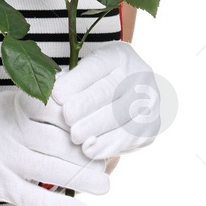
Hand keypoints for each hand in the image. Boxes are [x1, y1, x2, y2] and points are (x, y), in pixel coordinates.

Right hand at [0, 82, 109, 205]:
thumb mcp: (12, 102)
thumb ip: (44, 101)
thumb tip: (85, 98)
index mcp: (17, 105)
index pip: (56, 109)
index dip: (81, 119)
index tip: (102, 127)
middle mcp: (10, 130)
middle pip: (58, 141)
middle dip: (87, 153)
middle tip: (107, 162)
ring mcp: (4, 159)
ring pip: (51, 169)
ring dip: (82, 179)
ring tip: (104, 185)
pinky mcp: (0, 186)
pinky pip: (36, 198)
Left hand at [52, 41, 164, 159]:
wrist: (131, 95)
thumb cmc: (96, 83)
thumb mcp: (86, 72)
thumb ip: (71, 82)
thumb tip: (54, 98)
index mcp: (119, 55)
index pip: (95, 66)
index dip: (75, 82)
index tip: (56, 96)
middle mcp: (139, 74)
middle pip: (108, 91)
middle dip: (84, 106)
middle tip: (67, 119)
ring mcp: (149, 100)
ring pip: (119, 116)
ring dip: (95, 128)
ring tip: (75, 137)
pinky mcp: (151, 125)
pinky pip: (128, 137)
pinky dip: (107, 145)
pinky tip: (90, 150)